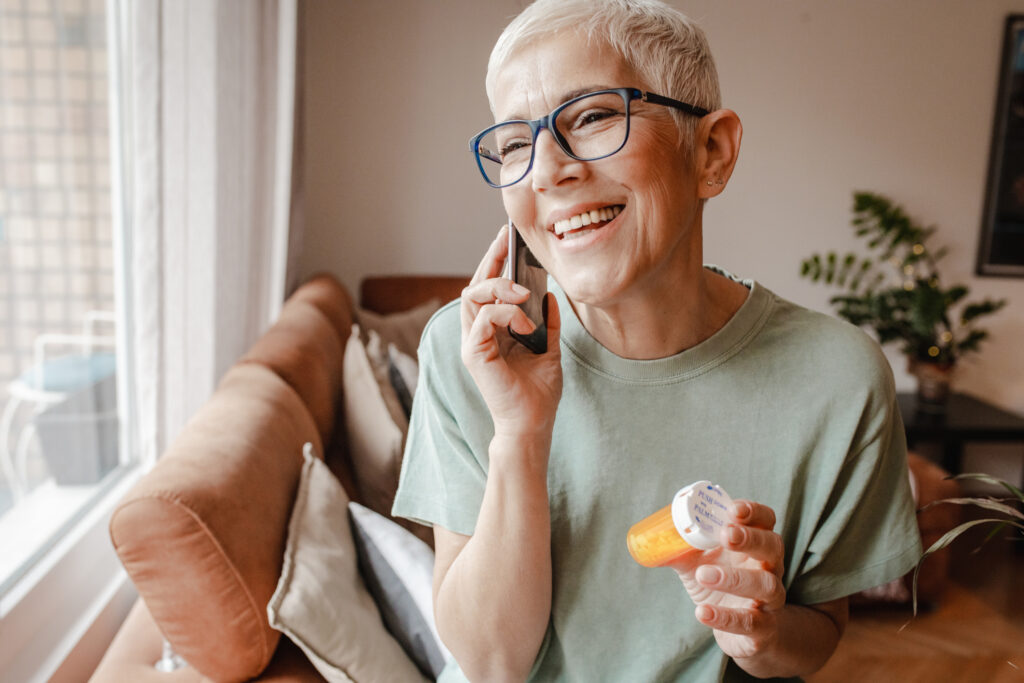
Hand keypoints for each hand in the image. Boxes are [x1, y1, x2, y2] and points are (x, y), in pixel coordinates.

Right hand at [460, 225, 561, 442]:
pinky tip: (526, 324)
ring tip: (524, 292)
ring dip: (499, 287)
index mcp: (493, 329)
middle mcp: (478, 332)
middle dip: (490, 258)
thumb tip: (550, 293)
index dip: (495, 260)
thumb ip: (548, 322)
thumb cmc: (538, 392)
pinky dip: (506, 313)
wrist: (533, 423)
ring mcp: (473, 342)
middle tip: (507, 240)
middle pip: (474, 284)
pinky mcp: (474, 353)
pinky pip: (483, 317)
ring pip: (472, 294)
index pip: (488, 287)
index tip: (508, 237)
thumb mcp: (550, 348)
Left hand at [668, 500, 785, 659]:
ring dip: (735, 578)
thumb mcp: (698, 563)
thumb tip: (651, 539)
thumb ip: (681, 548)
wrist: (743, 633)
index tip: (733, 509)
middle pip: (773, 546)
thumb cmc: (720, 586)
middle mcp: (769, 568)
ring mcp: (770, 599)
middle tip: (726, 535)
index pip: (765, 520)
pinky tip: (702, 612)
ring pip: (766, 585)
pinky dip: (726, 617)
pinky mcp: (764, 628)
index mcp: (755, 544)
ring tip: (703, 574)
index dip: (753, 512)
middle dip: (751, 539)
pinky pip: (752, 622)